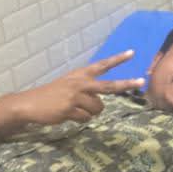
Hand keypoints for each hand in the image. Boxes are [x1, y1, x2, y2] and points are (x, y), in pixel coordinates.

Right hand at [0, 50, 144, 137]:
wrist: (30, 103)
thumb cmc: (52, 95)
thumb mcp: (69, 85)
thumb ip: (86, 89)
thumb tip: (100, 104)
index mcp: (80, 75)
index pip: (102, 65)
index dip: (117, 59)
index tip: (132, 53)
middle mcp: (80, 83)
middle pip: (109, 85)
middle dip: (126, 84)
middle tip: (141, 82)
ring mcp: (76, 96)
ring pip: (98, 108)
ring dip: (90, 112)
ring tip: (75, 109)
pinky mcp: (70, 109)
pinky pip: (85, 118)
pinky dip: (79, 119)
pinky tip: (68, 114)